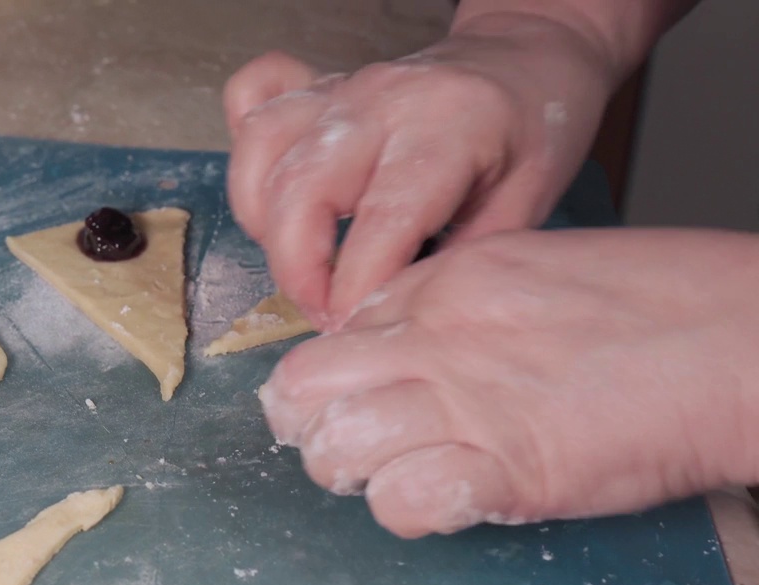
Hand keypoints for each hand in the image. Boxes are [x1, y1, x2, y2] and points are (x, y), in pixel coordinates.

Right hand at [225, 14, 615, 327]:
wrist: (526, 54)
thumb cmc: (535, 129)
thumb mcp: (525, 205)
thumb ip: (456, 260)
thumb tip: (391, 317)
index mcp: (448, 128)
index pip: (381, 219)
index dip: (353, 289)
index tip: (349, 331)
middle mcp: (382, 101)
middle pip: (301, 188)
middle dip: (298, 271)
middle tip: (324, 314)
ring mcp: (341, 88)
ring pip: (261, 150)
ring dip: (265, 224)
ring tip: (302, 265)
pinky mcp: (315, 85)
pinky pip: (251, 99)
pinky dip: (248, 153)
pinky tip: (273, 196)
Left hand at [258, 228, 758, 537]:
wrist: (739, 338)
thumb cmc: (659, 302)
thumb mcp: (530, 267)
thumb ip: (453, 302)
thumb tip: (399, 342)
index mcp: (440, 284)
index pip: (329, 340)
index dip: (331, 385)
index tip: (356, 406)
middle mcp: (434, 337)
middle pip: (301, 391)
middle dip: (312, 430)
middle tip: (356, 449)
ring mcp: (465, 400)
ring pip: (336, 450)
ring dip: (357, 476)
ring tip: (404, 478)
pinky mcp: (507, 467)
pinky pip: (402, 502)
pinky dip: (411, 512)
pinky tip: (447, 501)